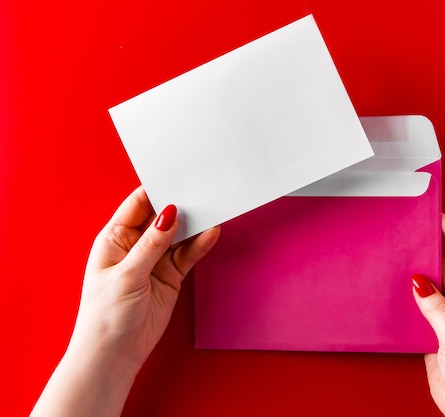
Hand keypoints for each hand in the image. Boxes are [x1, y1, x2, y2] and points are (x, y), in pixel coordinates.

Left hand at [31, 186, 219, 416]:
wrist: (115, 354)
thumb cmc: (105, 315)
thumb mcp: (126, 275)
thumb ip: (151, 244)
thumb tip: (167, 214)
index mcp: (114, 239)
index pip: (137, 204)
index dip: (157, 190)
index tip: (177, 176)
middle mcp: (135, 245)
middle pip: (162, 217)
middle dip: (180, 204)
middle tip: (201, 190)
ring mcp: (155, 260)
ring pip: (179, 234)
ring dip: (194, 223)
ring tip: (213, 208)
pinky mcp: (171, 275)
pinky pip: (188, 254)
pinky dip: (200, 244)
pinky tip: (211, 233)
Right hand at [412, 214, 444, 416]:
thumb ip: (437, 310)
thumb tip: (420, 282)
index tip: (438, 217)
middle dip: (432, 247)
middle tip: (411, 232)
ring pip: (432, 286)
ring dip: (418, 273)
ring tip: (398, 258)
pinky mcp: (436, 334)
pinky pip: (422, 308)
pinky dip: (409, 299)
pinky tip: (395, 293)